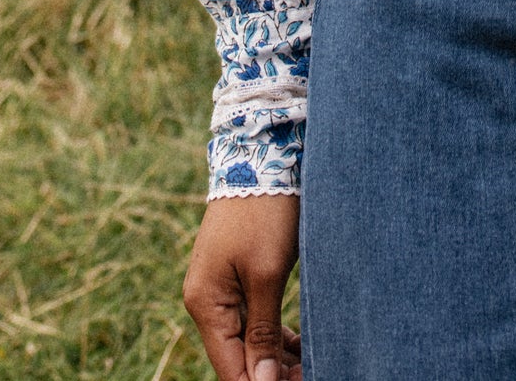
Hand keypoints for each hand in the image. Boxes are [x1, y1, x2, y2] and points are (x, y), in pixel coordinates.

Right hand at [183, 193, 300, 380]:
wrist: (261, 156)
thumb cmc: (264, 213)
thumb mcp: (267, 274)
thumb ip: (263, 331)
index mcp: (205, 304)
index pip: (230, 368)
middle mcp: (205, 301)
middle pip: (236, 357)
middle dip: (272, 373)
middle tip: (311, 373)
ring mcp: (219, 288)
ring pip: (246, 340)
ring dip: (274, 358)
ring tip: (308, 365)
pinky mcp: (234, 276)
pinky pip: (250, 318)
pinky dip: (272, 334)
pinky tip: (296, 346)